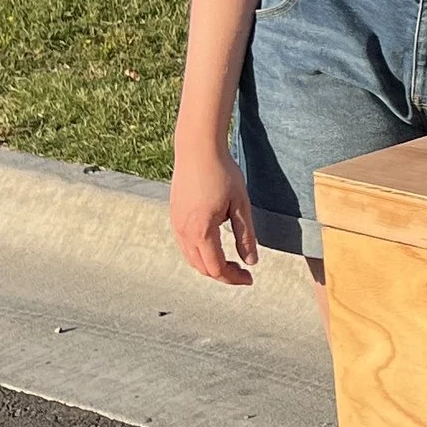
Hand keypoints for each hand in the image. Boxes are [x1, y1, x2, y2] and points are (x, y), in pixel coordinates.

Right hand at [170, 141, 258, 286]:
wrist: (197, 148)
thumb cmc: (222, 173)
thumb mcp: (241, 205)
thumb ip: (246, 236)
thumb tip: (252, 262)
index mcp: (201, 231)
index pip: (216, 268)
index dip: (234, 278)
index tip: (250, 278)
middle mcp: (183, 231)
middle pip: (202, 267)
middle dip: (223, 274)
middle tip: (244, 272)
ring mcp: (175, 223)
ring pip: (191, 258)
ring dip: (210, 265)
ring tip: (232, 261)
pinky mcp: (174, 215)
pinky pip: (185, 244)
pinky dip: (200, 253)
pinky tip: (215, 245)